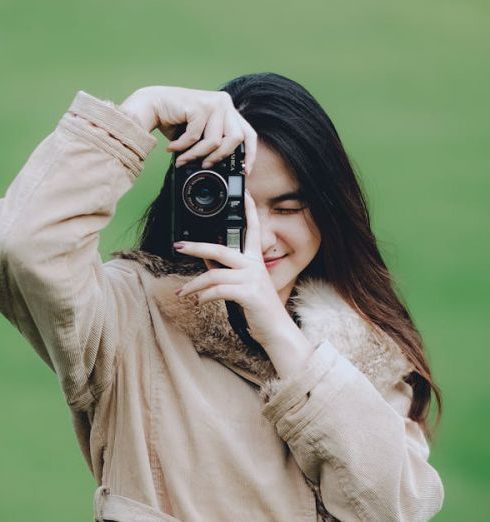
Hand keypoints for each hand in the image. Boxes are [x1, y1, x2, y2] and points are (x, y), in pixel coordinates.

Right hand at [119, 85, 256, 173]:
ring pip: (215, 141)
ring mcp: (214, 103)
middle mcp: (225, 103)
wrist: (151, 105)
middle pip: (236, 139)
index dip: (250, 154)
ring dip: (196, 154)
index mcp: (229, 110)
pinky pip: (196, 137)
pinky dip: (183, 147)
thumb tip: (223, 167)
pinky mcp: (200, 105)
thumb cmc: (175, 122)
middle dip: (219, 157)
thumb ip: (215, 144)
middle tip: (205, 164)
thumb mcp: (201, 135)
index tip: (245, 170)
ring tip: (183, 158)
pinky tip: (173, 146)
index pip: (249, 133)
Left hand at [173, 191, 290, 347]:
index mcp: (255, 260)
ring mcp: (252, 279)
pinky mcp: (249, 294)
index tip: (245, 192)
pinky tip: (199, 301)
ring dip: (194, 285)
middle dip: (196, 247)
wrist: (276, 330)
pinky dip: (205, 296)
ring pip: (214, 274)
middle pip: (221, 249)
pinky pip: (219, 291)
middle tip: (178, 246)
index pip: (252, 229)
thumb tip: (206, 262)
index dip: (249, 210)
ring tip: (183, 293)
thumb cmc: (259, 308)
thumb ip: (226, 272)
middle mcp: (254, 265)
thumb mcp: (242, 286)